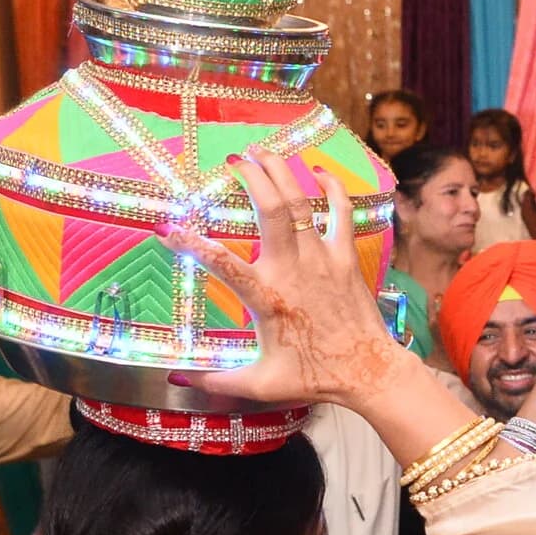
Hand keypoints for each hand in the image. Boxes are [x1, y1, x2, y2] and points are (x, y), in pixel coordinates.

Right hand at [165, 145, 406, 406]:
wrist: (369, 372)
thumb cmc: (315, 378)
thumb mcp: (261, 384)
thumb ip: (216, 380)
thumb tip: (176, 378)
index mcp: (268, 297)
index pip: (221, 263)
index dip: (191, 244)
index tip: (166, 229)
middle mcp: (294, 270)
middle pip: (272, 210)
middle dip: (252, 177)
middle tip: (234, 160)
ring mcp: (323, 260)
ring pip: (302, 204)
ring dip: (283, 172)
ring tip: (264, 150)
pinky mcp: (345, 258)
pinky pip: (341, 213)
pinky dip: (332, 188)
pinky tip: (319, 170)